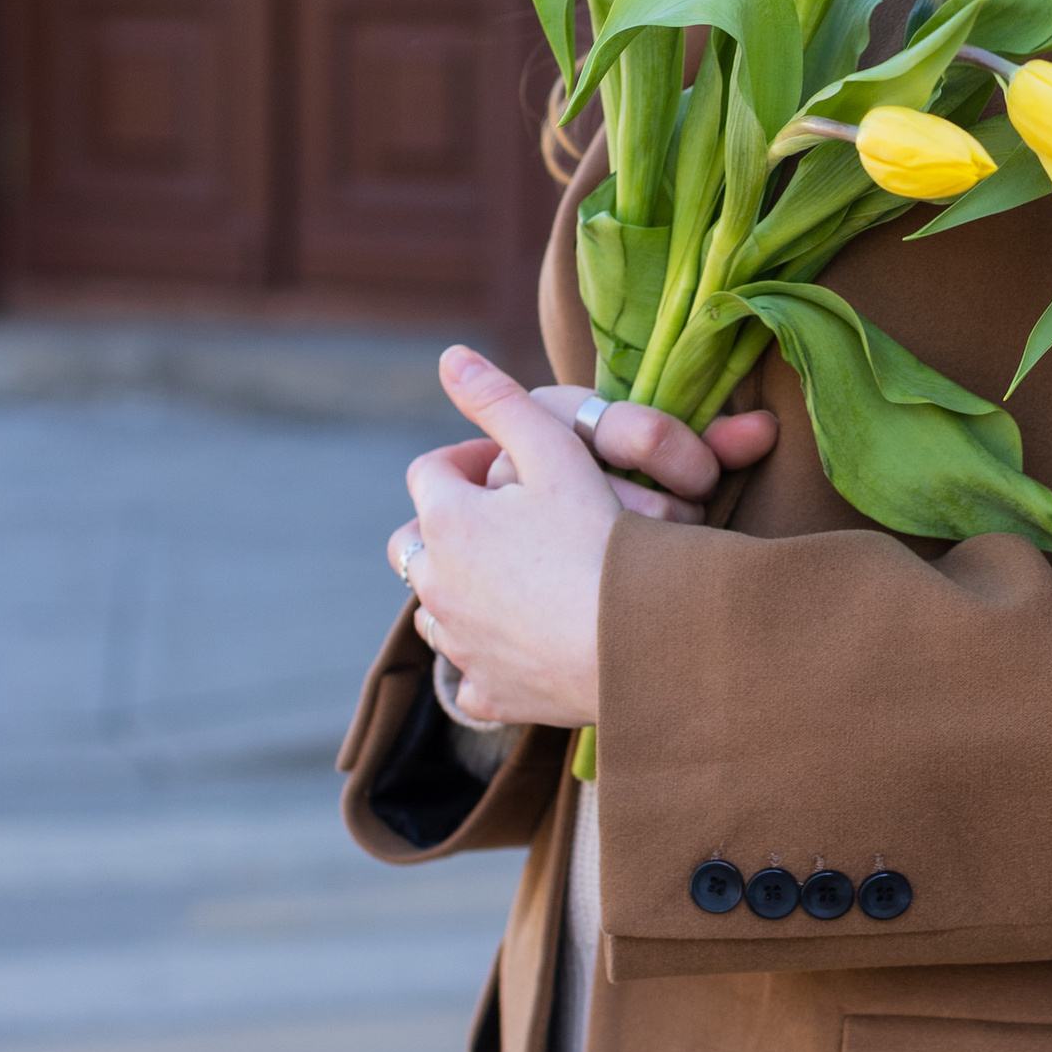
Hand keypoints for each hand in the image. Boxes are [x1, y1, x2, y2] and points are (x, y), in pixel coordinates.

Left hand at [387, 348, 777, 729]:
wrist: (638, 640)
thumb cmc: (600, 541)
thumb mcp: (557, 452)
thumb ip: (501, 402)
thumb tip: (449, 357)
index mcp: (446, 521)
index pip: (431, 471)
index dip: (468, 458)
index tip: (508, 461)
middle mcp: (437, 586)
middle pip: (413, 545)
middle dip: (448, 528)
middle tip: (503, 522)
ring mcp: (461, 645)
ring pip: (434, 612)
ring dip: (459, 592)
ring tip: (512, 581)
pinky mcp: (491, 694)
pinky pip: (469, 679)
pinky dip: (484, 661)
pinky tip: (515, 650)